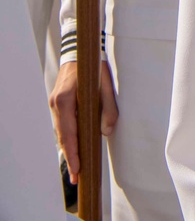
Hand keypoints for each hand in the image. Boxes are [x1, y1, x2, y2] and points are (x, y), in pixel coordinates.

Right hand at [49, 59, 118, 183]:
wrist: (80, 50)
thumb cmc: (93, 66)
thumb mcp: (106, 84)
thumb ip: (108, 107)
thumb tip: (107, 132)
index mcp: (65, 100)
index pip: (68, 134)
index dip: (73, 153)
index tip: (77, 169)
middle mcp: (56, 104)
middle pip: (62, 136)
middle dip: (70, 156)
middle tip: (77, 177)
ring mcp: (54, 103)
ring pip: (61, 131)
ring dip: (68, 148)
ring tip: (77, 167)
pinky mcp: (58, 102)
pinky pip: (62, 124)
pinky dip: (68, 137)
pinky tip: (74, 147)